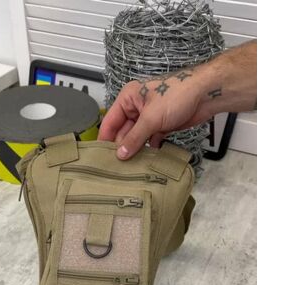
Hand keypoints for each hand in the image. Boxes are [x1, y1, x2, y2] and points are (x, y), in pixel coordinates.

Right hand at [98, 40, 256, 159]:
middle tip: (116, 167)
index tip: (100, 157)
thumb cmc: (176, 95)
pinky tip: (146, 162)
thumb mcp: (151, 118)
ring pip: (137, 138)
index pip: (110, 121)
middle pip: (123, 131)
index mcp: (128, 98)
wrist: (205, 94)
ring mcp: (150, 118)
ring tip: (129, 168)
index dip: (105, 139)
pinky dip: (149, 150)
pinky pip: (150, 141)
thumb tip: (120, 155)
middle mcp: (137, 108)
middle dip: (122, 147)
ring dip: (135, 150)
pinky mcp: (162, 126)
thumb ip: (134, 138)